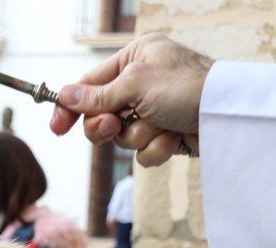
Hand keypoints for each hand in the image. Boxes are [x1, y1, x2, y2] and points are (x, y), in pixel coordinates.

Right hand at [50, 33, 213, 166]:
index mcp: (135, 59)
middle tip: (112, 126)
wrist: (228, 116)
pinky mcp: (165, 134)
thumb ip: (96, 95)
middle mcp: (142, 83)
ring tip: (162, 125)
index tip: (57, 128)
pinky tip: (175, 137)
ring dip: (140, 135)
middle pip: (100, 115)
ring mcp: (154, 110)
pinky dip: (157, 147)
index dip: (71, 108)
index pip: (90, 85)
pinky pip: (142, 151)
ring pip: (122, 136)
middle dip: (107, 125)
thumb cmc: (187, 87)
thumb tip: (64, 96)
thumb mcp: (135, 85)